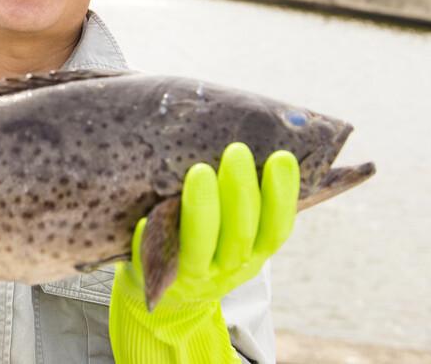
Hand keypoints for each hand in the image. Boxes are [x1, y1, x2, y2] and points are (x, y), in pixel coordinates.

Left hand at [109, 143, 298, 362]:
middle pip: (240, 235)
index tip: (281, 157)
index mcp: (256, 251)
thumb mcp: (238, 225)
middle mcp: (230, 266)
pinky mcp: (158, 278)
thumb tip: (274, 138)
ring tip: (200, 172)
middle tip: (237, 151)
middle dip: (239, 192)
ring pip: (201, 248)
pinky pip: (156, 260)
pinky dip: (153, 238)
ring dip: (202, 210)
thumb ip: (249, 196)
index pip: (277, 228)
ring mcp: (195, 276)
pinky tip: (148, 216)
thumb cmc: (211, 239)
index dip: (282, 196)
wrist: (173, 291)